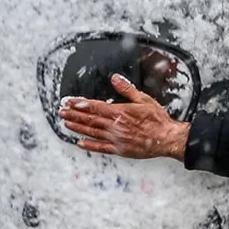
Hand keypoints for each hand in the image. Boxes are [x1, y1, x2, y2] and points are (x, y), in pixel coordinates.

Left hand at [58, 74, 190, 159]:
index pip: (94, 107)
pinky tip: (80, 143)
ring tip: (66, 124)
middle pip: (90, 119)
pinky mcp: (119, 150)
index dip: (80, 104)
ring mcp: (116, 139)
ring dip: (78, 128)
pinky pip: (101, 148)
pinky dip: (90, 145)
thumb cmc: (157, 120)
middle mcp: (115, 126)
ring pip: (92, 132)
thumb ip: (127, 89)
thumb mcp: (144, 99)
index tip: (69, 102)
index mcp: (120, 112)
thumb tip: (115, 78)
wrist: (166, 138)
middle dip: (74, 115)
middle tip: (62, 112)